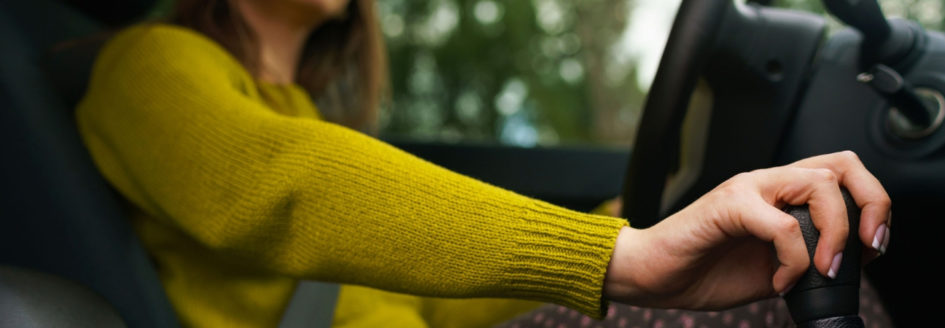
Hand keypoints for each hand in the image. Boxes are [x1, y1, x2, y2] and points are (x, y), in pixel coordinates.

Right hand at [603, 151, 890, 309]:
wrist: (650, 274)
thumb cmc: (699, 269)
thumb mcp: (772, 269)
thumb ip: (807, 260)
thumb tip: (849, 266)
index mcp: (780, 195)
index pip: (843, 174)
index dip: (872, 206)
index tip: (872, 248)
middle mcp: (767, 184)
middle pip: (842, 165)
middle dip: (870, 206)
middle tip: (864, 248)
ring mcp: (747, 190)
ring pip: (818, 184)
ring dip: (833, 233)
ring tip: (820, 269)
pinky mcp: (728, 205)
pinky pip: (782, 225)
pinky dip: (793, 260)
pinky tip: (778, 280)